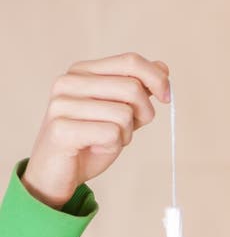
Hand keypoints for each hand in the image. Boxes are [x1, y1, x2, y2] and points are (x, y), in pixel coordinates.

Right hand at [22, 53, 170, 208]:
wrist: (55, 175)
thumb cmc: (88, 143)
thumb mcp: (118, 113)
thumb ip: (137, 91)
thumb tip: (163, 68)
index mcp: (82, 72)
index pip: (130, 61)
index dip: (156, 78)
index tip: (166, 97)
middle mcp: (69, 82)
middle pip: (132, 87)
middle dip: (143, 113)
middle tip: (128, 131)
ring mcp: (63, 104)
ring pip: (124, 113)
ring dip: (125, 134)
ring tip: (105, 141)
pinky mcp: (62, 129)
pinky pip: (111, 133)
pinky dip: (113, 146)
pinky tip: (96, 149)